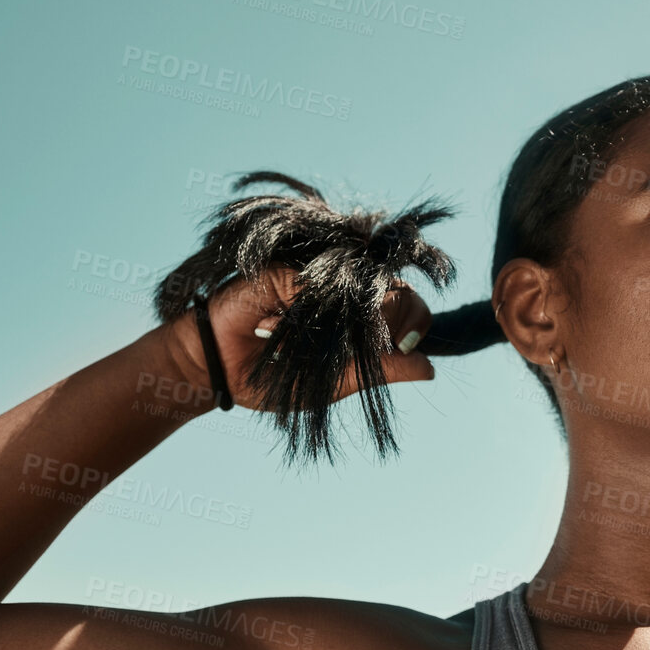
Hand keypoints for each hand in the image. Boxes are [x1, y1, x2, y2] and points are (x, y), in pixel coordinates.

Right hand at [161, 268, 434, 411]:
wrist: (217, 370)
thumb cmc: (275, 378)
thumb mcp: (336, 383)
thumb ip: (382, 371)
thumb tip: (432, 368)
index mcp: (362, 313)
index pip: (410, 304)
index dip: (416, 321)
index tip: (405, 344)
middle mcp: (345, 287)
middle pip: (397, 286)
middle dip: (385, 319)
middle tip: (347, 343)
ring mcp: (318, 273)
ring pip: (361, 280)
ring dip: (339, 319)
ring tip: (300, 342)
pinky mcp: (284, 267)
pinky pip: (313, 282)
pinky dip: (298, 313)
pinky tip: (274, 329)